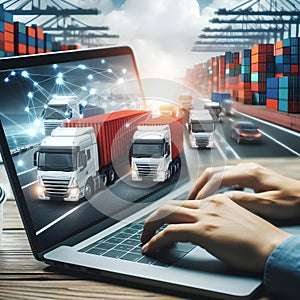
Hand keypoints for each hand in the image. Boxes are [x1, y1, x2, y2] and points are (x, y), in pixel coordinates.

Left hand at [141, 195, 290, 271]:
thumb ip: (213, 219)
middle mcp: (207, 204)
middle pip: (170, 206)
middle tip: (147, 230)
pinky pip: (171, 232)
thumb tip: (197, 228)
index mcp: (214, 200)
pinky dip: (157, 239)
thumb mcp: (232, 220)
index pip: (182, 203)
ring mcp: (204, 216)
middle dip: (154, 218)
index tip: (161, 223)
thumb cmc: (256, 238)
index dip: (168, 213)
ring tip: (145, 238)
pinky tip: (151, 247)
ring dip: (151, 227)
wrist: (272, 246)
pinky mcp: (203, 231)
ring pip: (166, 215)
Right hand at [187, 163, 299, 219]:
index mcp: (250, 173)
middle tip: (189, 200)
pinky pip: (223, 178)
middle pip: (213, 172)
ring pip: (216, 173)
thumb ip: (245, 201)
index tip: (195, 203)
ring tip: (196, 199)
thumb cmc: (292, 201)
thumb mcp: (269, 205)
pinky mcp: (247, 176)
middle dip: (198, 186)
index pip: (217, 178)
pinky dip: (212, 186)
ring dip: (204, 185)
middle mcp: (245, 168)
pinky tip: (211, 197)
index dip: (203, 191)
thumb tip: (222, 199)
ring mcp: (245, 170)